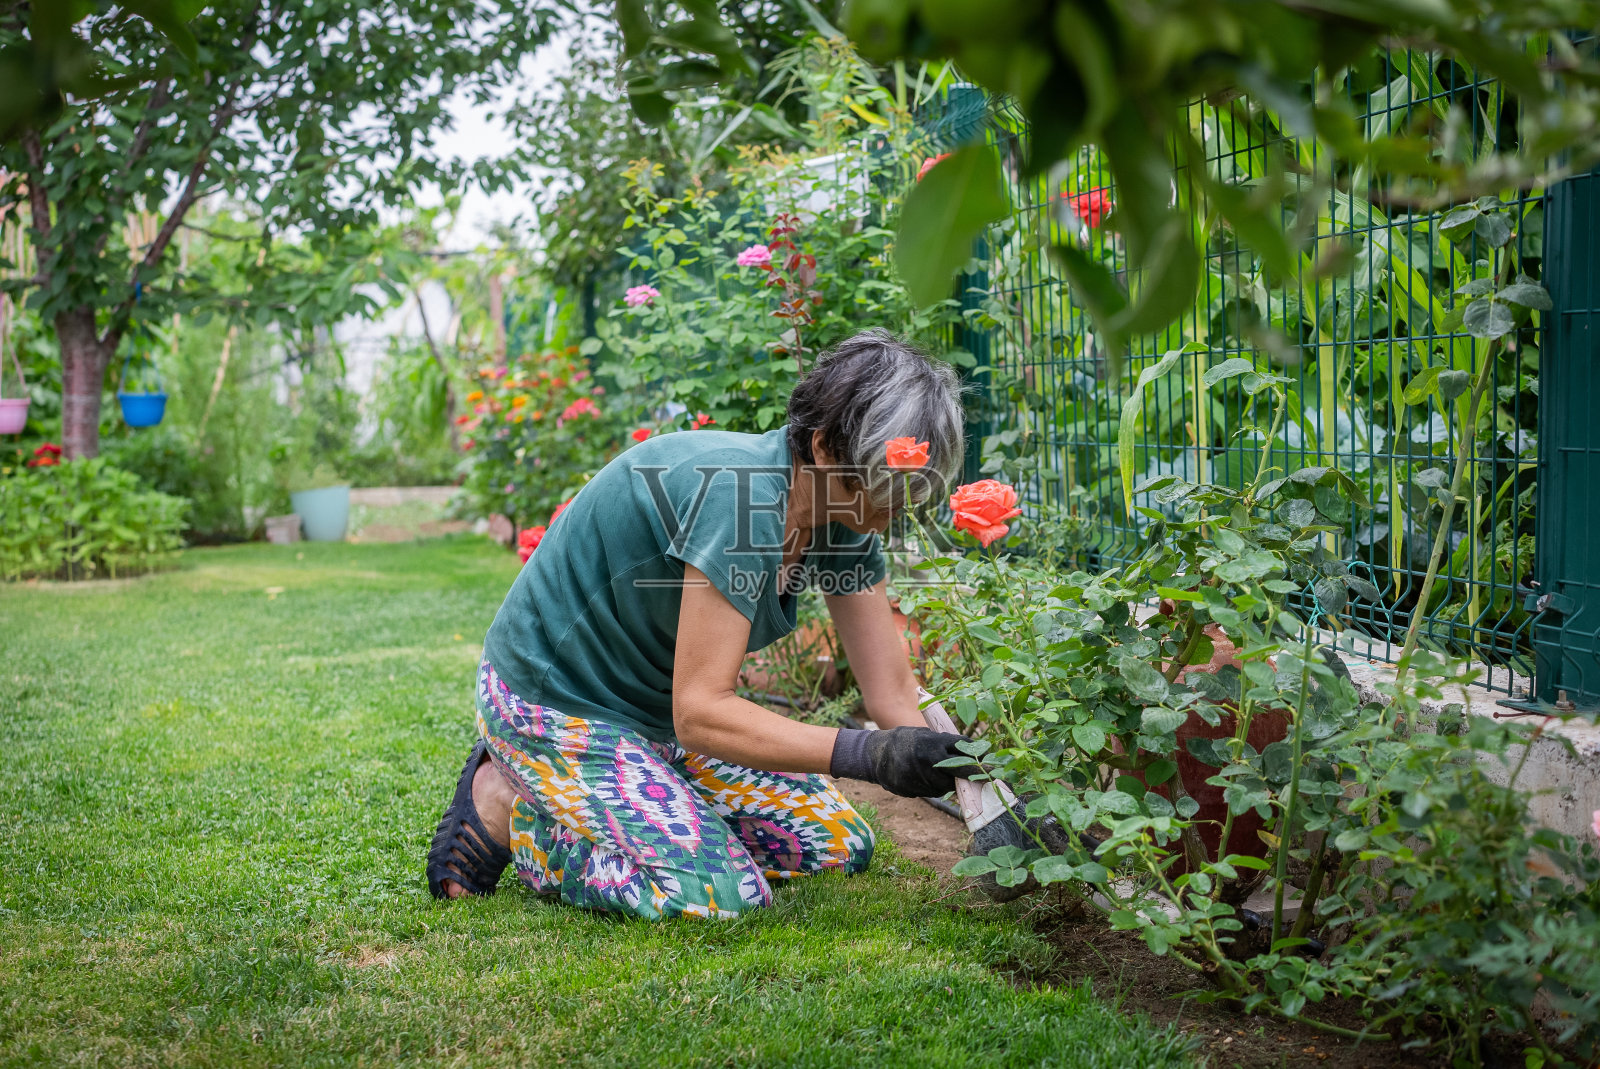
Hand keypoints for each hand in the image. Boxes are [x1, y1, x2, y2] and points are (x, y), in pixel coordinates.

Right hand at [830, 726, 980, 797]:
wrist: (876, 753)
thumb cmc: (906, 740)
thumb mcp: (927, 735)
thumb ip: (947, 744)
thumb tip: (975, 751)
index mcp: (933, 744)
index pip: (964, 753)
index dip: (979, 762)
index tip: (994, 768)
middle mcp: (927, 762)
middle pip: (958, 774)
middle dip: (971, 777)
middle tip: (985, 779)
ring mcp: (918, 778)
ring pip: (945, 787)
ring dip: (949, 782)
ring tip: (942, 773)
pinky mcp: (912, 790)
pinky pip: (932, 792)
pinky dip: (935, 787)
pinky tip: (927, 778)